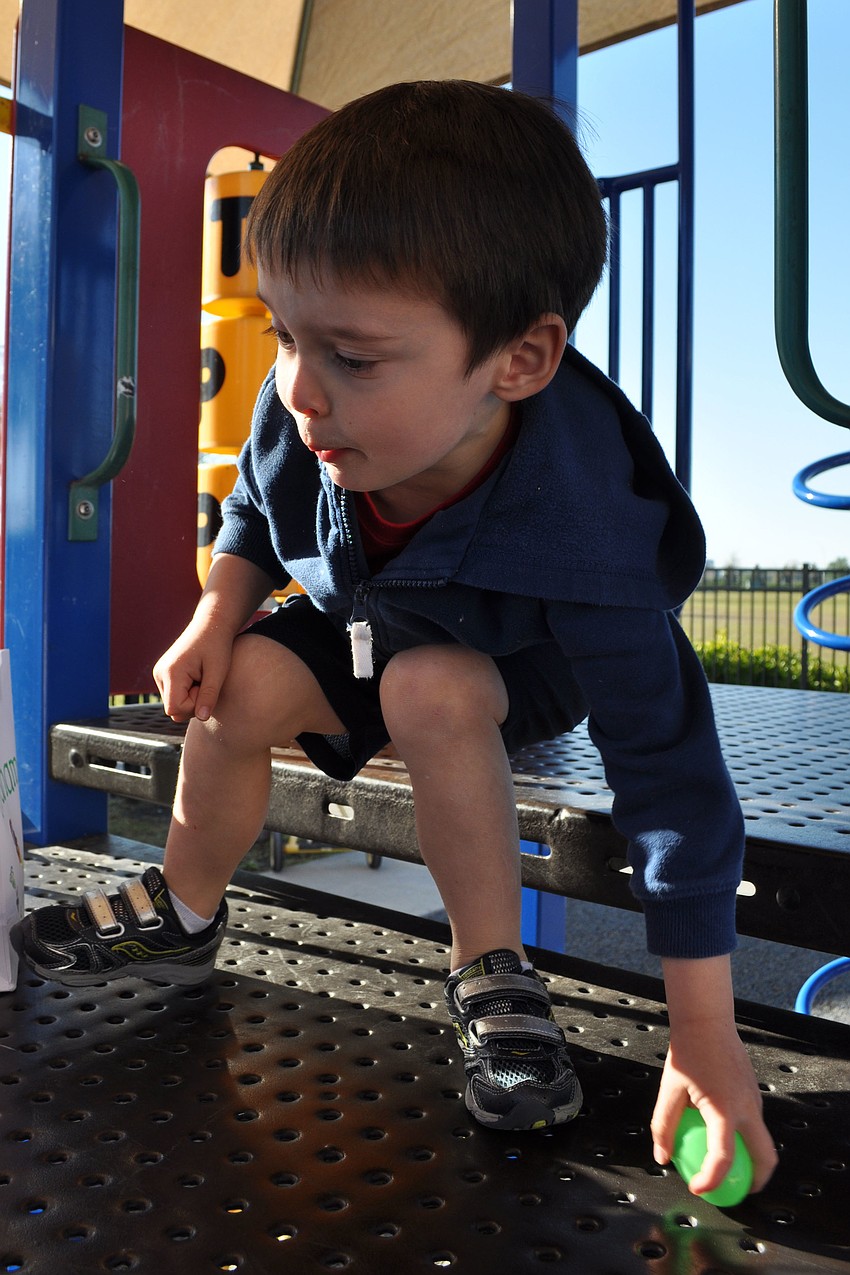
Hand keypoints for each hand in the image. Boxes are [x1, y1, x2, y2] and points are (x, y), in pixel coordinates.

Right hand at [153, 619, 233, 722]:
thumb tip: (202, 718)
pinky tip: (196, 677)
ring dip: (191, 698)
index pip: (175, 709)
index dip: (193, 706)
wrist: (211, 625)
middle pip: (173, 709)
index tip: (206, 687)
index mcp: (171, 672)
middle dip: (193, 703)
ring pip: (174, 704)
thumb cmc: (217, 646)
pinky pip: (174, 696)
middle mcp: (159, 674)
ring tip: (202, 678)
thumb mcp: (218, 671)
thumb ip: (209, 696)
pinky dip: (187, 693)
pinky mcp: (163, 675)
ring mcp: (159, 674)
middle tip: (206, 682)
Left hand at [654, 956, 777, 1196]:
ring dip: (752, 1159)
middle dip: (756, 1181)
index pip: (723, 1157)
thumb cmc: (687, 1052)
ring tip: (730, 1168)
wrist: (708, 1020)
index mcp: (723, 1110)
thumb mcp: (669, 1089)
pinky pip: (756, 1123)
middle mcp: (747, 1108)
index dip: (711, 1180)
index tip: (698, 1188)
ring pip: (763, 1140)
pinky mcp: (755, 1092)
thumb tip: (662, 1156)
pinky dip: (747, 1138)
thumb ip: (664, 1125)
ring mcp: (755, 1100)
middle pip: (765, 1157)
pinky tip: (725, 1135)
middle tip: (736, 1191)